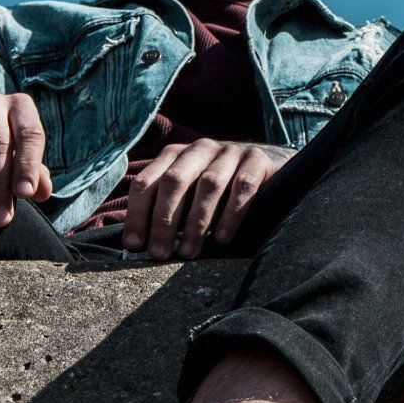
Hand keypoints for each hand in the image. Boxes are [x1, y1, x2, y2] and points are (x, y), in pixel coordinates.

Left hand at [119, 139, 291, 259]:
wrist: (269, 166)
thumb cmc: (220, 188)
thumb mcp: (190, 193)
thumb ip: (167, 210)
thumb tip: (138, 244)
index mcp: (175, 156)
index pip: (146, 182)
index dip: (137, 214)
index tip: (134, 246)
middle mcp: (199, 149)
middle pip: (174, 181)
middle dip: (163, 220)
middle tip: (160, 253)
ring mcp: (230, 152)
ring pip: (208, 184)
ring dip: (196, 222)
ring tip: (189, 253)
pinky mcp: (257, 160)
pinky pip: (242, 187)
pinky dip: (230, 214)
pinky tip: (221, 238)